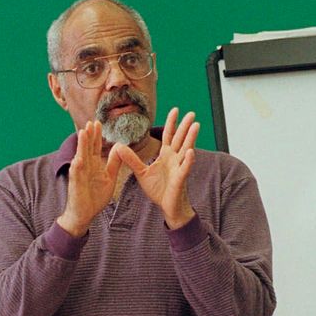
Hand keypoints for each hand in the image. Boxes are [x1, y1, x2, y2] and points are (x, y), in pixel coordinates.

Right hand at [57, 120, 124, 236]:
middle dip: (89, 135)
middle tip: (91, 122)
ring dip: (81, 145)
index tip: (99, 122)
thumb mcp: (109, 177)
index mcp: (94, 164)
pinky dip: (77, 167)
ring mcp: (79, 175)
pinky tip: (78, 159)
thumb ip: (113, 163)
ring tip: (83, 133)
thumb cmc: (95, 196)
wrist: (85, 214)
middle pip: (87, 148)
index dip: (96, 135)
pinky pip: (76, 175)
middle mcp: (85, 167)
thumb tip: (118, 148)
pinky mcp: (75, 185)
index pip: (94, 146)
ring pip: (80, 157)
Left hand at [116, 107, 198, 228]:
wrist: (167, 206)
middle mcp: (174, 159)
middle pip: (180, 139)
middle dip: (185, 126)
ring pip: (186, 150)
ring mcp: (179, 168)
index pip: (169, 136)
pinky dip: (188, 160)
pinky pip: (185, 168)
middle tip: (191, 113)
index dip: (171, 123)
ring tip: (196, 125)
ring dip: (191, 138)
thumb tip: (119, 146)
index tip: (175, 109)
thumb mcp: (141, 172)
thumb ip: (132, 159)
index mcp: (166, 156)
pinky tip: (191, 152)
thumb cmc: (158, 189)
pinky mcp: (180, 179)